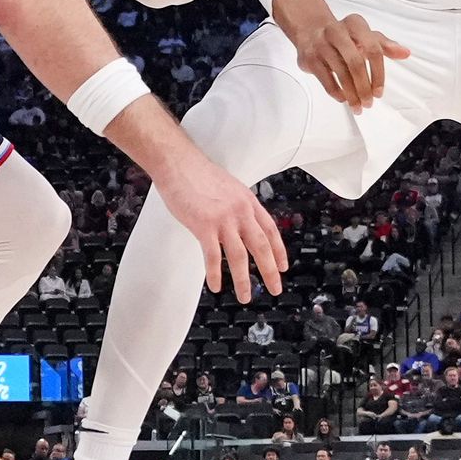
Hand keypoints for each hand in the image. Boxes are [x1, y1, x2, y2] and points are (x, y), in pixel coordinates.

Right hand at [159, 149, 290, 303]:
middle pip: (261, 246)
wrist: (178, 163)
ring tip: (245, 296)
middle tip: (275, 288)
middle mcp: (240, 211)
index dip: (279, 251)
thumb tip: (239, 224)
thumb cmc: (198, 174)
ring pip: (239, 256)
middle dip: (270, 271)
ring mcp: (223, 219)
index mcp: (248, 202)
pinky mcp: (204, 225)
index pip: (270, 230)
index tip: (283, 267)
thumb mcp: (229, 188)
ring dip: (243, 280)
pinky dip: (215, 274)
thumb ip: (237, 206)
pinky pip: (212, 256)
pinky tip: (216, 286)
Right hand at [276, 0, 407, 112]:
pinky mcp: (310, 57)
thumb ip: (386, 45)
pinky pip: (326, 79)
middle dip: (363, 87)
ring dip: (351, 94)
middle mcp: (337, 31)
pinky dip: (336, 92)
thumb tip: (405, 53)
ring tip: (357, 106)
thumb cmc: (344, 35)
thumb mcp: (365, 35)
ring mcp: (321, 44)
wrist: (310, 29)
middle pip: (355, 63)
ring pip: (340, 73)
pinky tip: (343, 98)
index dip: (378, 73)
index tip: (379, 91)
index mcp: (355, 24)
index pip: (373, 49)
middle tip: (368, 102)